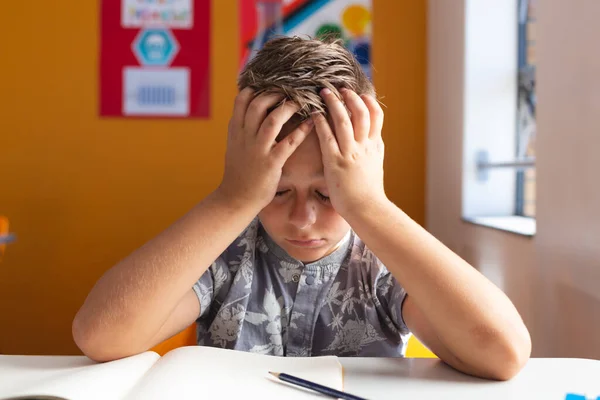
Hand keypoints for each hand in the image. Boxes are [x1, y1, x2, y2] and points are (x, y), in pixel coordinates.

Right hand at [217, 88, 312, 209]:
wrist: (235, 199)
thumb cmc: (238, 172)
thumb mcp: (233, 146)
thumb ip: (240, 128)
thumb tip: (247, 111)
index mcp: (235, 130)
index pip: (242, 100)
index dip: (257, 88)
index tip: (270, 84)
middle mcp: (245, 137)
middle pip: (258, 104)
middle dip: (276, 93)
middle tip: (291, 90)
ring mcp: (257, 150)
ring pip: (273, 120)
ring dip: (289, 107)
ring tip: (302, 101)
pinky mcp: (270, 163)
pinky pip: (288, 143)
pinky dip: (301, 131)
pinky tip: (311, 123)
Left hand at [313, 88, 386, 216]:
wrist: (367, 209)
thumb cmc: (369, 191)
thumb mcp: (377, 164)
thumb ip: (375, 148)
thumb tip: (375, 136)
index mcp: (375, 145)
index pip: (376, 116)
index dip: (368, 102)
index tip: (360, 93)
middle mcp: (364, 146)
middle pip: (360, 113)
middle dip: (350, 97)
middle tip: (340, 87)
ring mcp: (350, 153)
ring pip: (343, 120)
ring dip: (333, 104)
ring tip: (323, 92)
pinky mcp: (336, 162)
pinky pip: (327, 137)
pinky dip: (321, 123)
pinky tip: (313, 114)